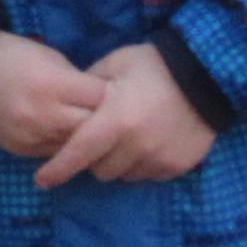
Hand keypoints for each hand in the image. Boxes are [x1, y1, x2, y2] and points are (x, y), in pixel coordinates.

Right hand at [0, 31, 104, 160]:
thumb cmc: (14, 55)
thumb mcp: (52, 59)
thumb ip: (78, 83)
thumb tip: (104, 102)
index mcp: (54, 85)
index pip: (101, 100)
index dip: (113, 96)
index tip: (118, 94)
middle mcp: (44, 116)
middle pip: (93, 130)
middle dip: (104, 123)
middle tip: (111, 117)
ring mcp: (31, 137)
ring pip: (76, 148)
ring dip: (86, 140)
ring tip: (93, 131)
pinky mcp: (21, 151)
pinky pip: (55, 154)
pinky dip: (64, 147)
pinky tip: (67, 137)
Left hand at [32, 41, 217, 186]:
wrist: (205, 74)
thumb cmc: (152, 66)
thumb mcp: (114, 66)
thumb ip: (88, 89)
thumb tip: (68, 105)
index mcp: (115, 121)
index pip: (78, 153)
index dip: (57, 169)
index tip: (41, 180)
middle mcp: (135, 147)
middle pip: (99, 170)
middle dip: (94, 157)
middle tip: (102, 136)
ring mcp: (158, 160)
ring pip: (123, 175)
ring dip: (118, 162)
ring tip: (128, 136)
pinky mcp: (175, 167)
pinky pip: (147, 175)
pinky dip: (141, 164)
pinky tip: (149, 141)